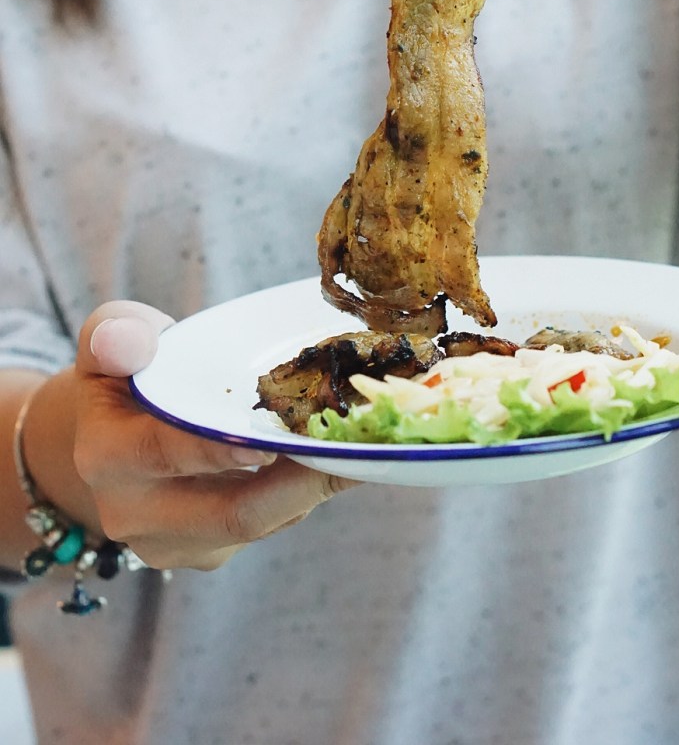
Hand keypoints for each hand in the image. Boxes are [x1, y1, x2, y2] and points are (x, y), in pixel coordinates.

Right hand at [72, 301, 356, 570]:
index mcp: (107, 456)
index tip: (277, 440)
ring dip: (315, 488)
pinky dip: (306, 492)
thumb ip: (117, 333)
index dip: (223, 450)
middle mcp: (136, 513)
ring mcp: (174, 543)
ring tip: (364, 447)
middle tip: (355, 448)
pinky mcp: (210, 552)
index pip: (167, 454)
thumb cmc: (127, 372)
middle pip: (231, 513)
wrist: (111, 433)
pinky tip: (339, 457)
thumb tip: (125, 344)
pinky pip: (268, 526)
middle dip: (299, 484)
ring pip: (261, 524)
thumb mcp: (111, 338)